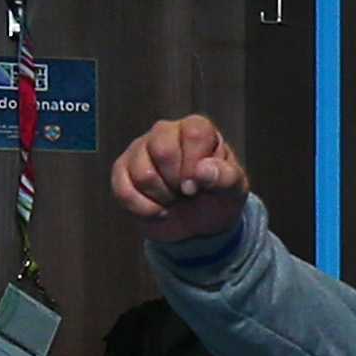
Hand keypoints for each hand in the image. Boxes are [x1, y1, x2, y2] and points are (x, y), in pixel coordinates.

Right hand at [109, 113, 250, 249]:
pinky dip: (144, 209)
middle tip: (187, 194)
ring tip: (173, 199)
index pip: (194, 134)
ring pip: (143, 174)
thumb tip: (203, 170)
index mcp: (196, 129)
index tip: (199, 187)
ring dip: (162, 199)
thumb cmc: (217, 200)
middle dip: (177, 183)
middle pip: (163, 151)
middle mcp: (165, 132)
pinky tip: (157, 210)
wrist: (197, 227)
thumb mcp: (234, 193)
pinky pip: (124, 190)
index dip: (195, 165)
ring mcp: (140, 149)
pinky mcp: (122, 171)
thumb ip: (227, 178)